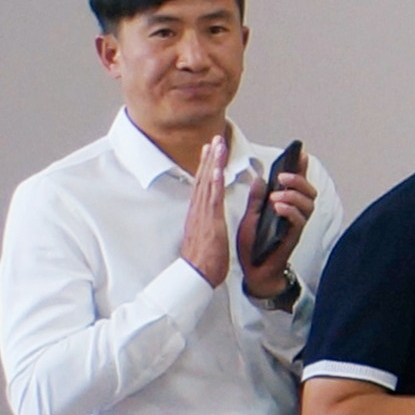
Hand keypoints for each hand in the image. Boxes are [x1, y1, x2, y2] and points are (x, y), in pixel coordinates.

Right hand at [176, 134, 236, 288]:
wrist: (196, 276)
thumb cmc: (203, 261)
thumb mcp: (207, 236)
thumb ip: (208, 223)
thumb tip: (210, 217)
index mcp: (199, 214)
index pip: (202, 185)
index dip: (206, 166)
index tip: (210, 150)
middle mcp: (198, 211)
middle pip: (202, 179)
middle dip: (209, 158)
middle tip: (215, 138)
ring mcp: (202, 215)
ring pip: (206, 184)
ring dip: (212, 163)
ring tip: (217, 144)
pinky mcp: (209, 222)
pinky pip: (211, 199)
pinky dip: (213, 183)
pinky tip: (216, 169)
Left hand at [240, 150, 316, 301]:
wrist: (253, 270)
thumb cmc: (253, 245)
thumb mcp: (251, 216)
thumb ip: (257, 199)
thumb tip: (261, 179)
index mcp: (285, 206)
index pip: (297, 183)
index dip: (301, 168)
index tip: (302, 153)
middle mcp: (295, 214)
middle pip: (310, 191)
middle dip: (298, 180)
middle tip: (282, 176)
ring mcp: (296, 225)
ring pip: (308, 204)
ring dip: (293, 196)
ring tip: (276, 196)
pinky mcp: (293, 237)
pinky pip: (299, 221)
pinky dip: (290, 211)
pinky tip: (277, 207)